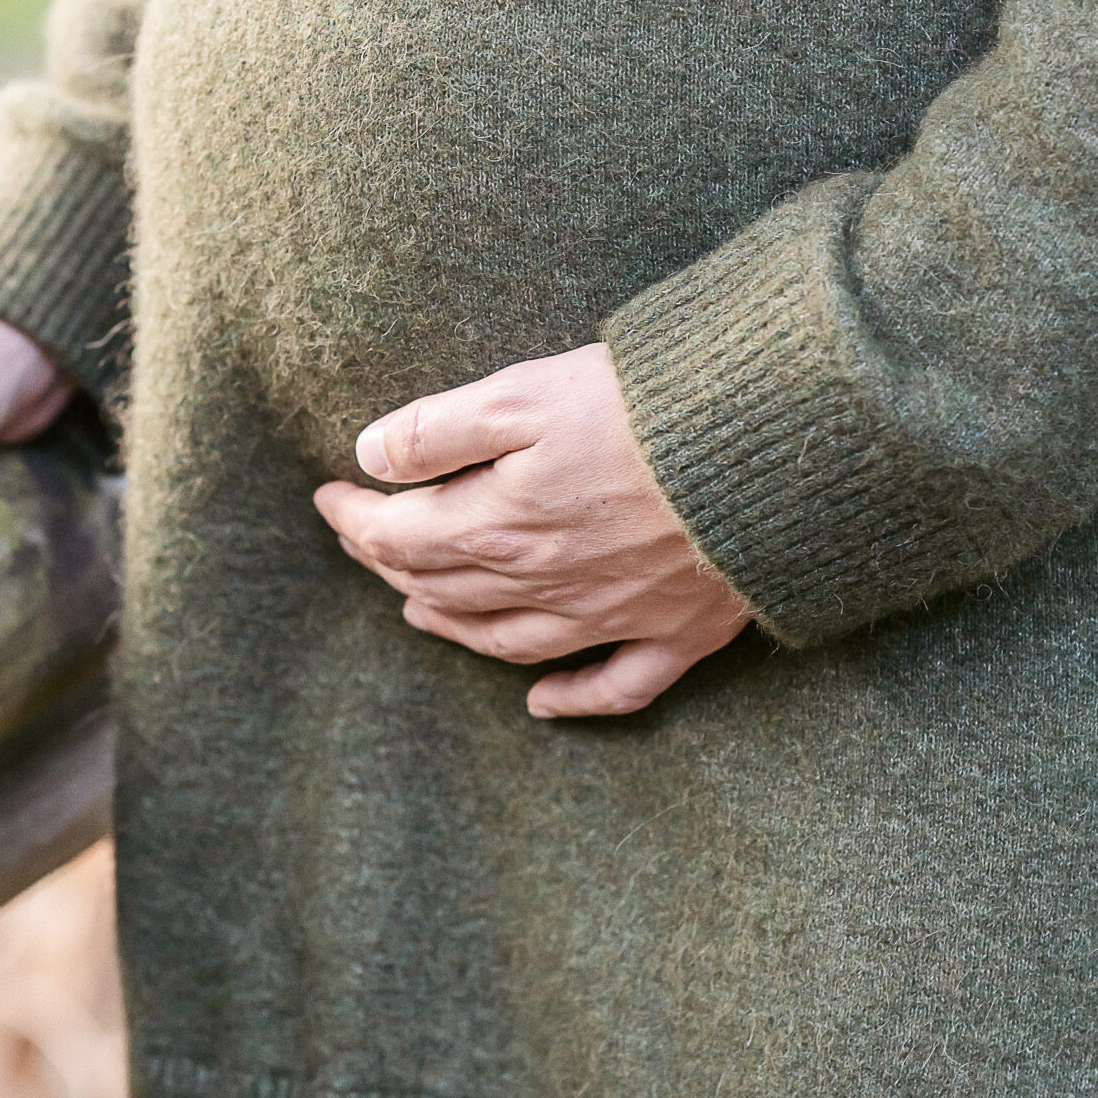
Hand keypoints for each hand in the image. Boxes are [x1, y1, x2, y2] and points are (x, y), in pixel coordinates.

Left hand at [314, 343, 751, 717]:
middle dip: (391, 565)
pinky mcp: (678, 632)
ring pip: (508, 641)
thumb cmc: (645, 407)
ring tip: (419, 611)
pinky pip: (614, 688)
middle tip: (365, 539)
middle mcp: (545, 585)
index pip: (397, 536)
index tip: (328, 493)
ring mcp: (612, 617)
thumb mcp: (523, 393)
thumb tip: (368, 457)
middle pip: (443, 589)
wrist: (770, 452)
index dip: (353, 516)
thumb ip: (438, 429)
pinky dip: (570, 700)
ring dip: (455, 627)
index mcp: (497, 526)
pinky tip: (541, 703)